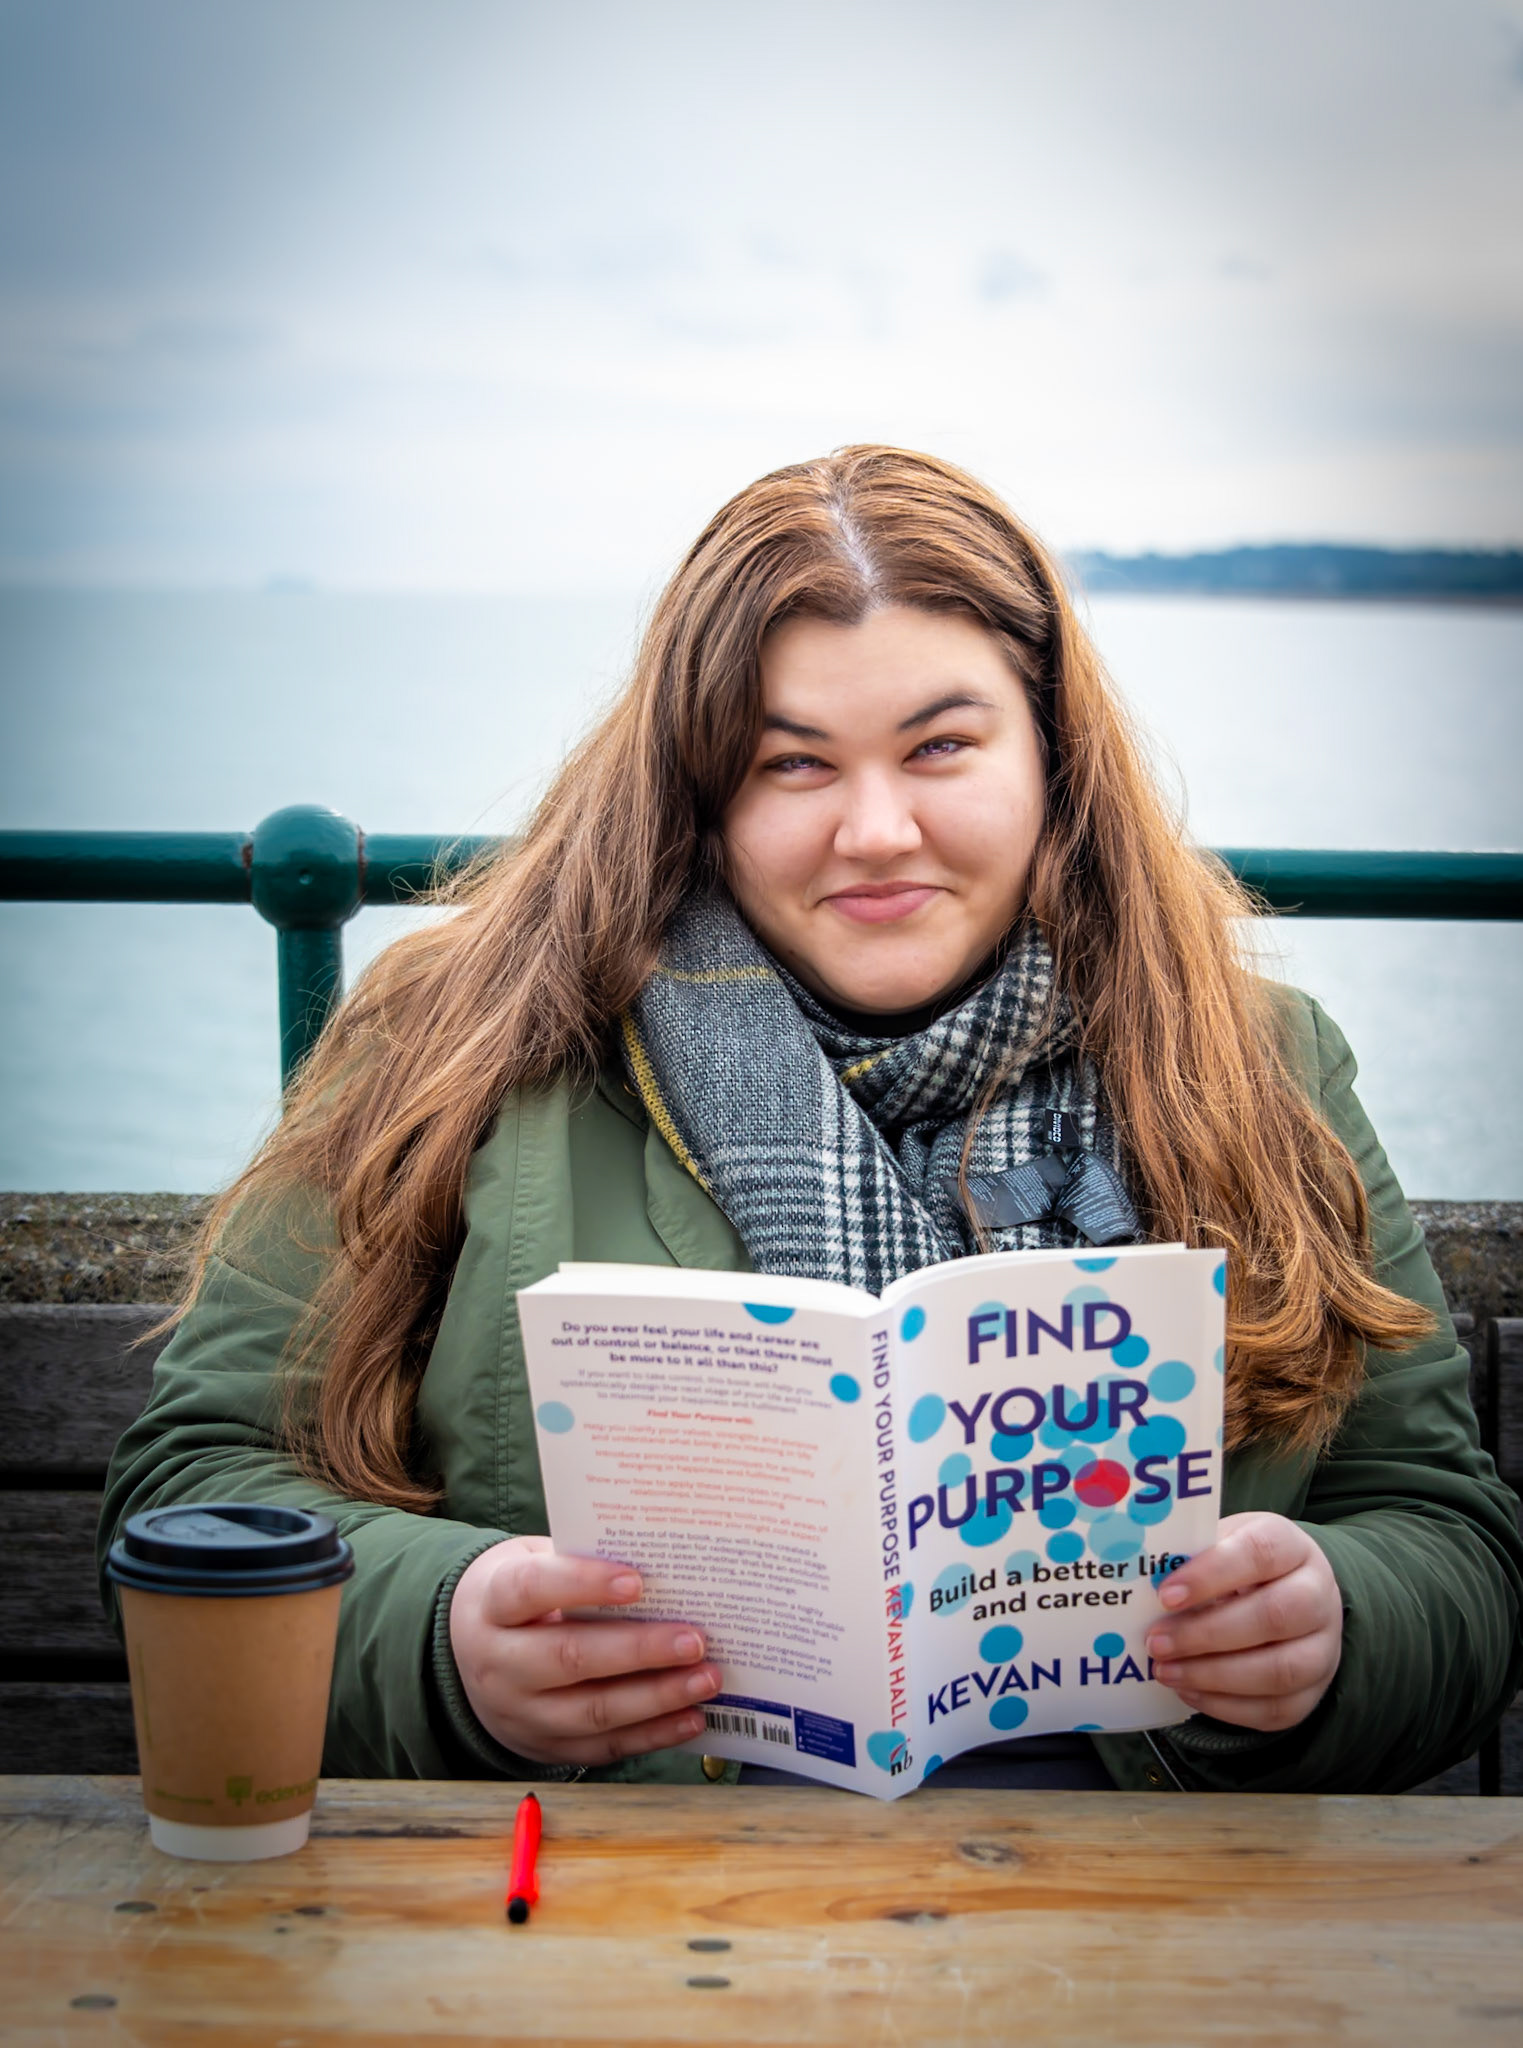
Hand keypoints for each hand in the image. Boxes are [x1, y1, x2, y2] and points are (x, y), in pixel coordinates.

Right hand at [448, 1537, 721, 1766]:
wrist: (470, 1654)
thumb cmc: (523, 1595)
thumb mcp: (532, 1564)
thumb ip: (580, 1561)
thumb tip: (661, 1564)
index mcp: (492, 1605)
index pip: (531, 1589)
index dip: (583, 1583)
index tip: (638, 1581)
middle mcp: (497, 1664)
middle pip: (569, 1658)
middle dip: (639, 1650)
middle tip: (694, 1640)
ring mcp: (519, 1713)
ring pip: (592, 1711)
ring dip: (657, 1697)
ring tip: (706, 1678)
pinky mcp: (546, 1747)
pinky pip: (604, 1746)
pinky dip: (653, 1734)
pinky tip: (692, 1717)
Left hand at [1144, 1512, 1343, 1733]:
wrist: (1293, 1595)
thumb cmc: (1242, 1565)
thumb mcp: (1222, 1543)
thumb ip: (1192, 1555)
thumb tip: (1144, 1578)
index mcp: (1292, 1547)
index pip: (1259, 1553)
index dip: (1211, 1575)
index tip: (1166, 1595)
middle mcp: (1318, 1596)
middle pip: (1274, 1616)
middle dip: (1206, 1634)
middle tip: (1156, 1642)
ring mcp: (1323, 1648)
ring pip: (1279, 1670)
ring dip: (1214, 1675)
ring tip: (1165, 1670)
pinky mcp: (1313, 1693)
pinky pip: (1275, 1709)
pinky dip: (1226, 1705)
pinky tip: (1188, 1690)